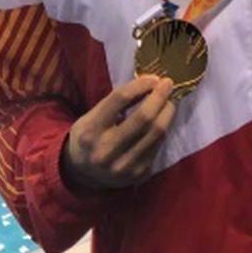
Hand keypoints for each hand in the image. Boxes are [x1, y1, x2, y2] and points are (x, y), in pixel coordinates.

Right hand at [60, 76, 176, 189]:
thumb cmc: (90, 137)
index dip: (141, 84)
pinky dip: (163, 129)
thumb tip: (150, 84)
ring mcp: (123, 166)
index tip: (154, 78)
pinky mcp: (138, 175)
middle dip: (160, 96)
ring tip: (168, 101)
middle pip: (144, 117)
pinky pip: (158, 146)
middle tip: (168, 84)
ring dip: (167, 112)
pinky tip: (162, 121)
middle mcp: (106, 150)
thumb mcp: (92, 116)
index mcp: (90, 130)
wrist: (83, 174)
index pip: (120, 98)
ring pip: (156, 133)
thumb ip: (117, 102)